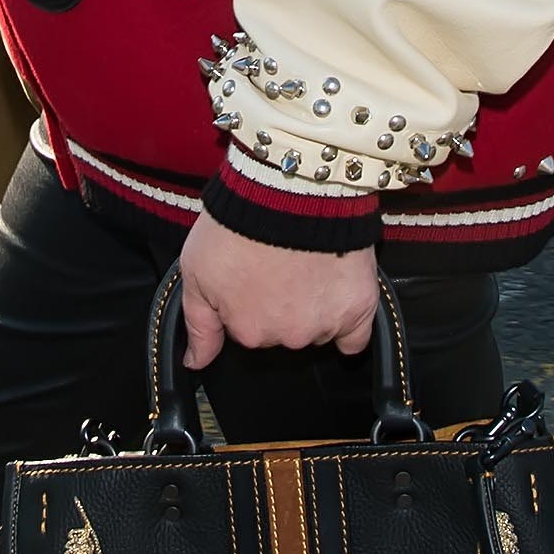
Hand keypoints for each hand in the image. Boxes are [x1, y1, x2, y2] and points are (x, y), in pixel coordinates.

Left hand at [176, 213, 378, 371]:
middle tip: (279, 266)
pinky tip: (338, 301)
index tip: (251, 274)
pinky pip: (355, 337)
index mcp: (248, 331)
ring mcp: (325, 324)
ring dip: (313, 308)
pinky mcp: (358, 308)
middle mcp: (287, 336)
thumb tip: (195, 363)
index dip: (249, 301)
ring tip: (307, 267)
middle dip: (280, 305)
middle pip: (284, 331)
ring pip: (317, 329)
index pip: (250, 329)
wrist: (287, 190)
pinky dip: (347, 323)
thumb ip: (199, 325)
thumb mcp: (197, 272)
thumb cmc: (238, 225)